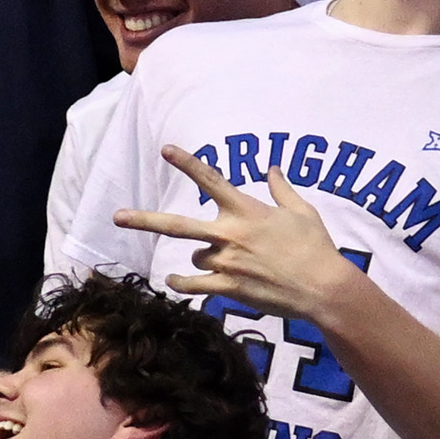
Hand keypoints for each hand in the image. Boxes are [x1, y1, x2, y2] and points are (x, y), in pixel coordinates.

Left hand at [114, 146, 366, 320]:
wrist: (323, 288)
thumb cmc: (316, 247)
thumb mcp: (301, 211)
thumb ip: (282, 189)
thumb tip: (273, 169)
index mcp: (246, 211)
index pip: (211, 180)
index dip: (187, 163)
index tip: (166, 149)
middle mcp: (230, 234)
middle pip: (177, 225)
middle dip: (144, 219)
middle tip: (116, 217)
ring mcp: (226, 263)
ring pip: (195, 257)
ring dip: (201, 258)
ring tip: (225, 263)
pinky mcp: (228, 288)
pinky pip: (194, 286)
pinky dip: (183, 284)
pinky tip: (174, 282)